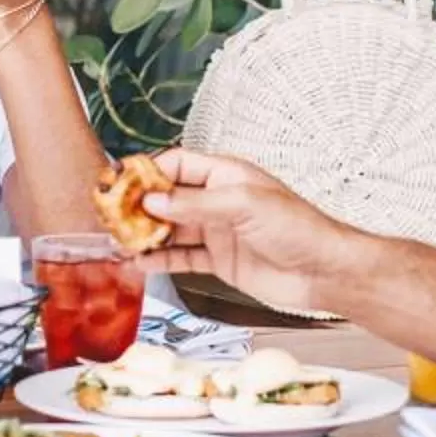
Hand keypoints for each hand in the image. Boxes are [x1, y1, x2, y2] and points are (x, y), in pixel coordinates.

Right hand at [139, 147, 354, 317]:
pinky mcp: (219, 260)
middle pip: (168, 197)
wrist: (323, 271)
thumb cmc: (299, 228)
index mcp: (226, 175)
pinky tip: (141, 262)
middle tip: (112, 215)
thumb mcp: (244, 205)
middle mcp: (218, 201)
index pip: (177, 165)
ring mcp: (218, 231)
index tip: (121, 183)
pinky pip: (182, 256)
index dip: (148, 173)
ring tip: (119, 240)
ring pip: (171, 228)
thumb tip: (155, 201)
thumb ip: (196, 204)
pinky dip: (160, 259)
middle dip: (139, 205)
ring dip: (145, 234)